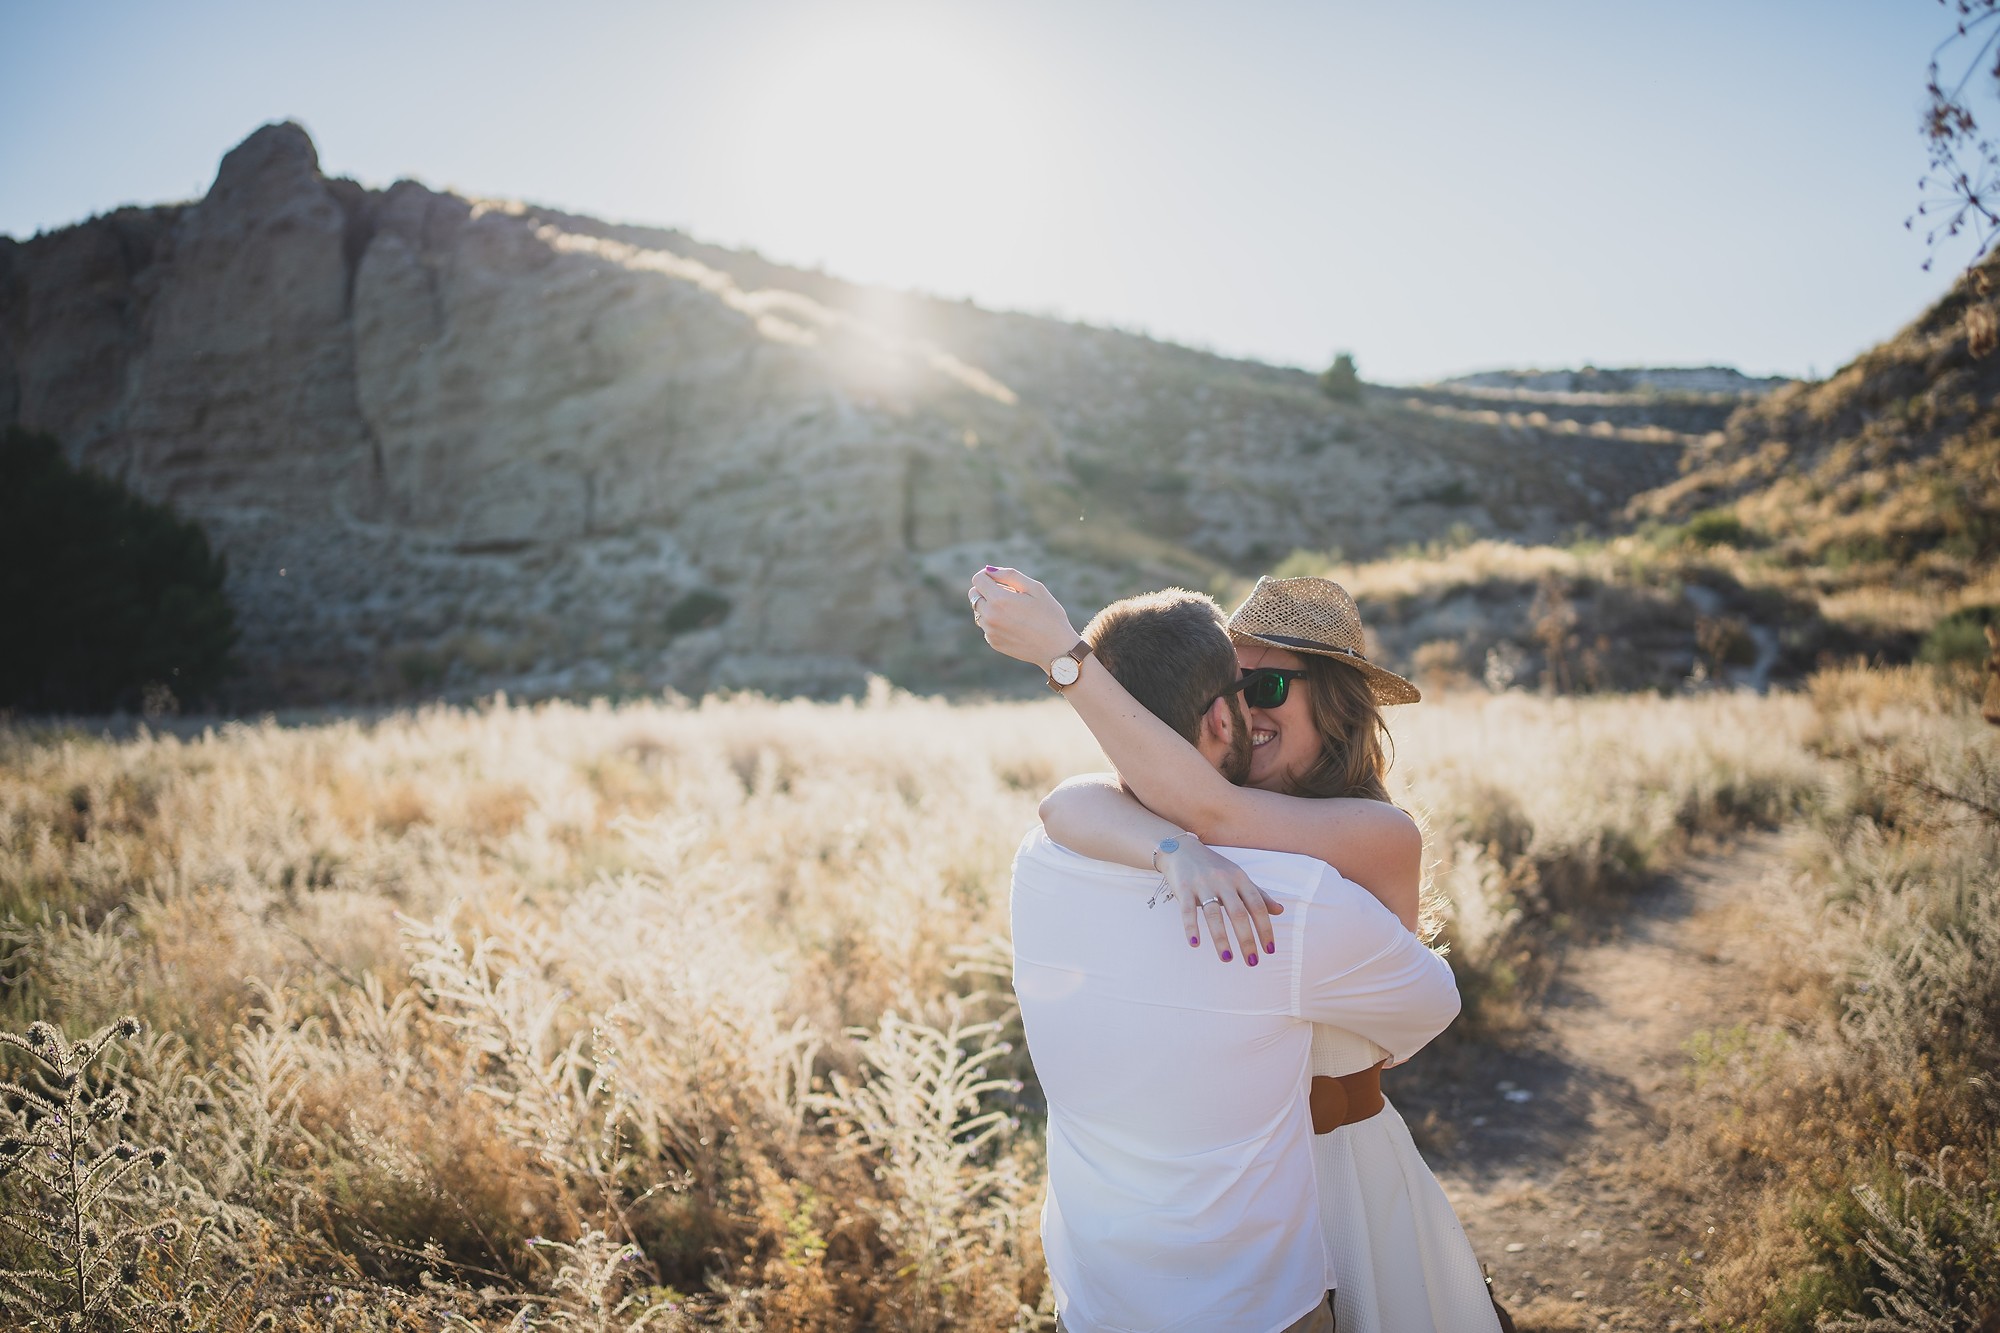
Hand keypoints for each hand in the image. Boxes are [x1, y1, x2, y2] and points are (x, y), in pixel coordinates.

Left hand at [968, 566, 1081, 667]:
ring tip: (1013, 612)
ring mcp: (990, 631)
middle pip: (973, 595)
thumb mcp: (1035, 588)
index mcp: (999, 600)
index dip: (988, 576)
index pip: (977, 580)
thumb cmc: (1050, 615)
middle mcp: (990, 616)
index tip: (1000, 580)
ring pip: (979, 611)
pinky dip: (995, 622)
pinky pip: (986, 626)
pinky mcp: (993, 642)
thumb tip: (989, 570)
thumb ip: (1010, 575)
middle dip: (986, 590)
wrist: (1057, 649)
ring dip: (990, 607)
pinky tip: (1015, 626)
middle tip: (1008, 595)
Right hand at [1161, 840, 1282, 965]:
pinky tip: (1194, 943)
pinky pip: (1187, 910)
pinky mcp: (1184, 888)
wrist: (1182, 850)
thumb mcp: (1239, 877)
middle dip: (1247, 940)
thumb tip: (1280, 911)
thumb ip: (1258, 894)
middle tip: (1252, 962)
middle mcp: (1223, 881)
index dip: (1265, 928)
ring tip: (1227, 958)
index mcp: (1240, 879)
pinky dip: (1191, 927)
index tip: (1269, 950)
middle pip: (1238, 913)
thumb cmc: (1214, 867)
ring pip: (1213, 914)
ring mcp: (1203, 884)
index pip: (1257, 906)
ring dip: (1221, 938)